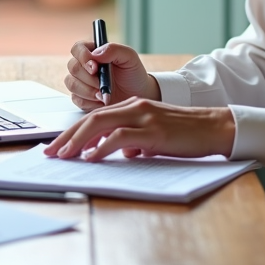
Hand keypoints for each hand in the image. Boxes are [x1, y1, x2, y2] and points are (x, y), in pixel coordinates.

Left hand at [42, 97, 235, 161]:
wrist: (214, 128)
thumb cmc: (185, 134)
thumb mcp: (153, 136)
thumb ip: (134, 141)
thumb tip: (119, 154)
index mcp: (132, 107)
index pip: (94, 117)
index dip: (72, 132)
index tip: (57, 147)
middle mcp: (134, 107)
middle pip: (91, 119)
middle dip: (67, 137)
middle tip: (51, 153)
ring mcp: (143, 117)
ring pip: (101, 125)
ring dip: (79, 142)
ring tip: (64, 156)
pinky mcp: (153, 130)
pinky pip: (121, 137)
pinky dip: (103, 147)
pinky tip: (92, 157)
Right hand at [63, 40, 158, 110]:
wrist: (137, 95)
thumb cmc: (133, 74)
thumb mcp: (129, 57)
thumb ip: (113, 50)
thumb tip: (95, 54)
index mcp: (93, 52)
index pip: (77, 48)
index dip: (82, 57)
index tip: (95, 67)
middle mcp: (84, 66)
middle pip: (73, 67)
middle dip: (88, 78)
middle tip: (103, 84)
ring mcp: (80, 82)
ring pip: (71, 84)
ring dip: (88, 91)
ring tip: (104, 94)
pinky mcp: (81, 98)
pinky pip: (76, 99)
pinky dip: (89, 102)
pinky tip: (102, 101)